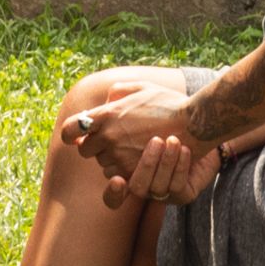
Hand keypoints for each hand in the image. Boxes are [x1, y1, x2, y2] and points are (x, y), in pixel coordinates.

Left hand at [66, 82, 220, 206]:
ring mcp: (120, 156)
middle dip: (95, 147)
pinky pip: (117, 178)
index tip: (74, 136)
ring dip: (110, 160)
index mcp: (107, 114)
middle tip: (112, 142)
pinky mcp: (134, 172)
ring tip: (131, 150)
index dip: (70, 133)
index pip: (72, 128)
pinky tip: (135, 162)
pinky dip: (123, 173)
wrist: (193, 124)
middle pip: (86, 150)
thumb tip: (107, 100)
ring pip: (102, 166)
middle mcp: (108, 136)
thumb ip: (118, 91)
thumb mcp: (141, 87)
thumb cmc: (169, 103)